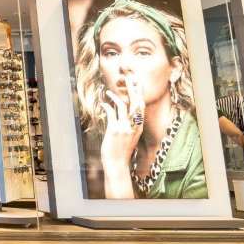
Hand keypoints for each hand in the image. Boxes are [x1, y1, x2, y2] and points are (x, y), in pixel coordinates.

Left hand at [99, 79, 142, 196]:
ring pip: (124, 107)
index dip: (139, 94)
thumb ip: (128, 128)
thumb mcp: (129, 138)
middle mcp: (134, 126)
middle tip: (129, 78)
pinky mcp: (115, 130)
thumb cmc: (121, 152)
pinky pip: (112, 114)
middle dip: (133, 90)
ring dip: (115, 97)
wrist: (117, 164)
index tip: (138, 83)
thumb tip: (123, 118)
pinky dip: (107, 107)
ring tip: (108, 91)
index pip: (141, 107)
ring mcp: (125, 127)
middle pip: (135, 103)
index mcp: (138, 127)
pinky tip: (102, 103)